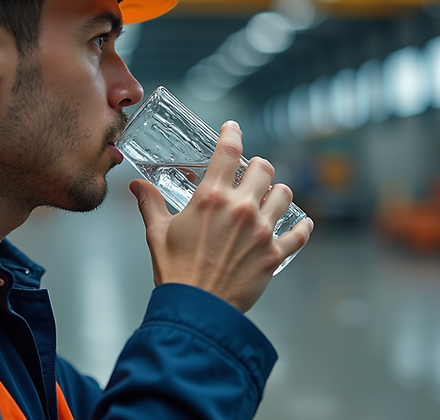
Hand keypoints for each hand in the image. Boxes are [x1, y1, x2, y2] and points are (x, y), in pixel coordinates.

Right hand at [129, 121, 312, 311]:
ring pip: (284, 194)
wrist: (196, 309)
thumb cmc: (175, 272)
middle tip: (252, 173)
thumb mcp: (157, 233)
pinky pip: (299, 233)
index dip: (233, 133)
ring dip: (278, 192)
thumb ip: (150, 204)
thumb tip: (137, 187)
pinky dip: (302, 227)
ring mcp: (261, 231)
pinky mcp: (274, 254)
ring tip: (271, 197)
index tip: (233, 128)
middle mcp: (241, 208)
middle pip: (264, 168)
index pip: (228, 151)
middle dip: (258, 167)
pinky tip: (302, 223)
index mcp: (211, 197)